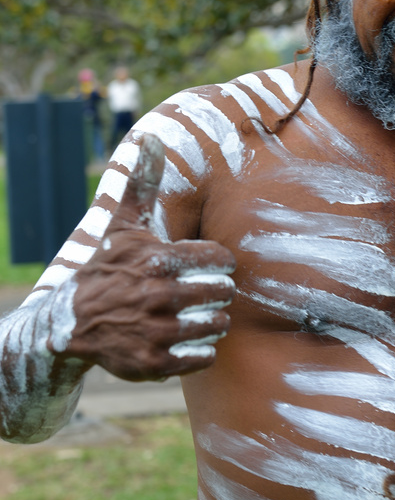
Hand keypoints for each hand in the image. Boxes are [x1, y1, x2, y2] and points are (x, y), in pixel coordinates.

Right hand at [64, 134, 236, 379]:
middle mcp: (158, 296)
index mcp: (158, 259)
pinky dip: (202, 350)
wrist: (69, 324)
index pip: (219, 260)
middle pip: (222, 292)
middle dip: (218, 291)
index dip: (218, 263)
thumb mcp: (122, 225)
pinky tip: (187, 338)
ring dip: (213, 320)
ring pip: (217, 325)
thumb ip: (142, 183)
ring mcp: (156, 332)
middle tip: (206, 291)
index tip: (208, 265)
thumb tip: (150, 136)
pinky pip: (203, 357)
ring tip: (198, 314)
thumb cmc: (106, 267)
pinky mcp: (154, 363)